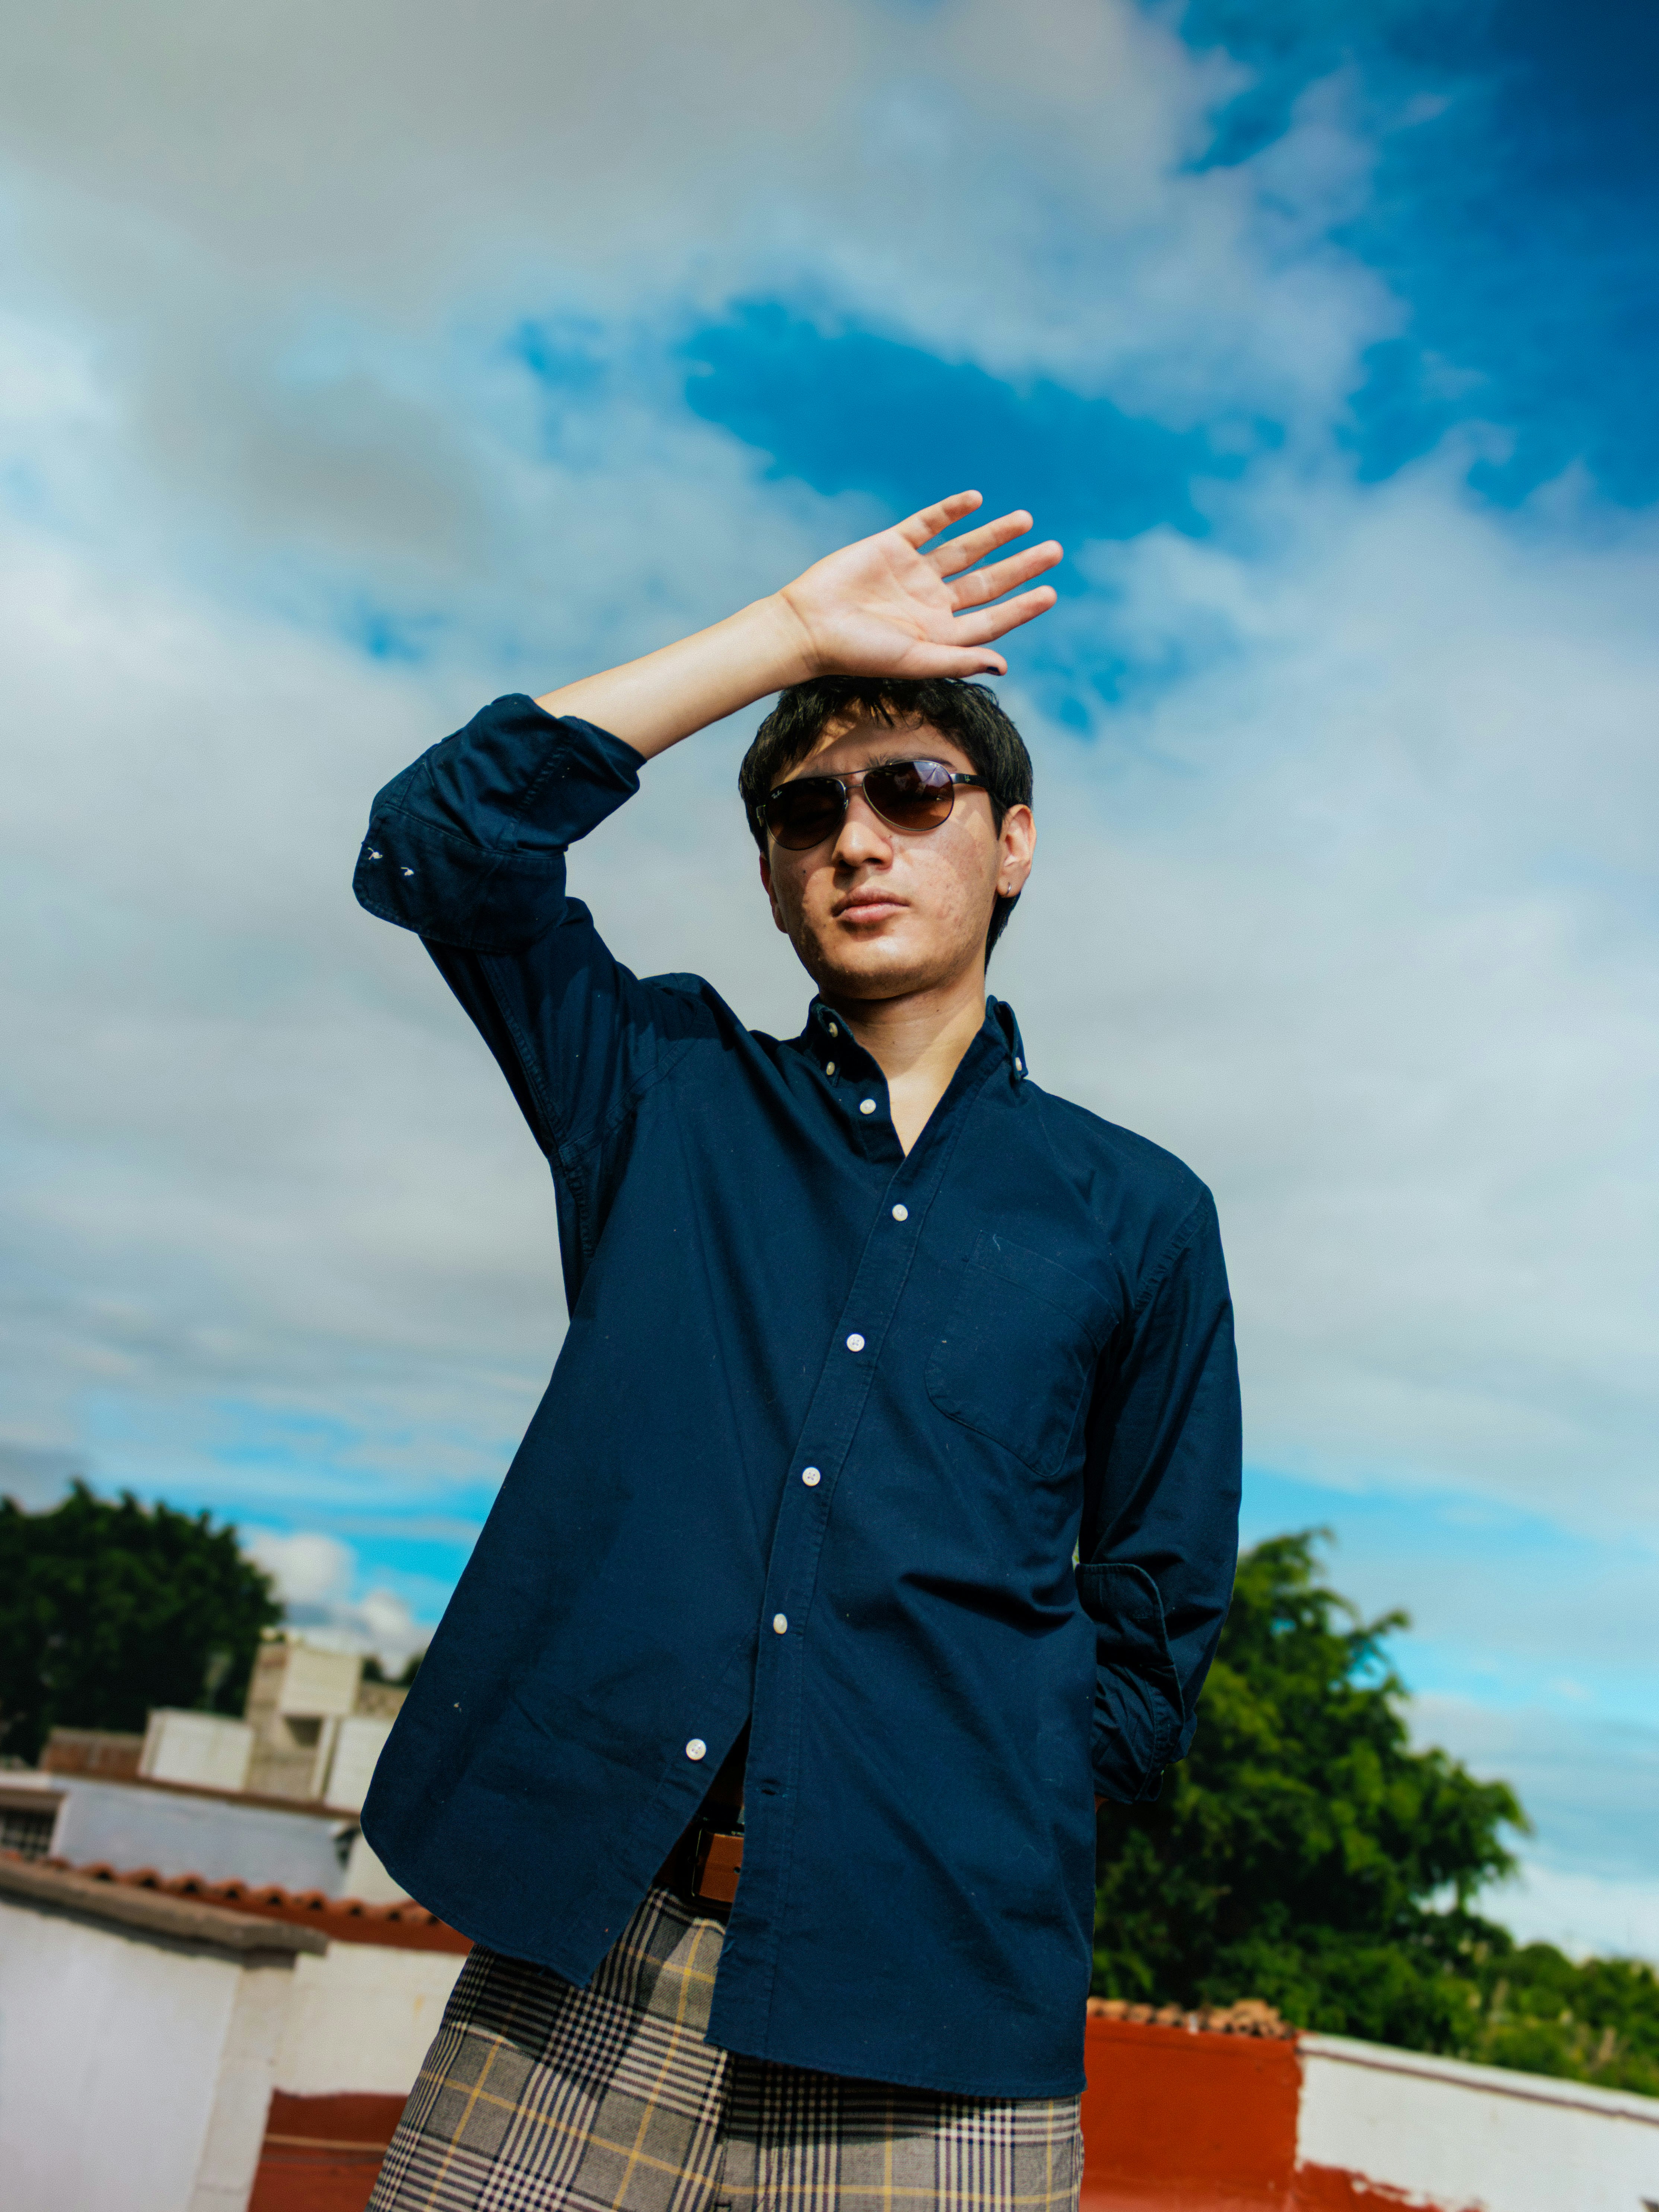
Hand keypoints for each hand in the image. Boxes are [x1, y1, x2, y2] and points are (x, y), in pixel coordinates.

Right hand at [775, 491, 1061, 681]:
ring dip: (995, 535)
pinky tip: (975, 500)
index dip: (1021, 607)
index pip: (991, 618)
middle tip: (1055, 551)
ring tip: (1026, 520)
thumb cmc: (858, 653)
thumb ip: (958, 659)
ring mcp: (913, 572)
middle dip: (1020, 566)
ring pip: (964, 549)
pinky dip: (951, 511)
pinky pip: (928, 524)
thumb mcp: (913, 661)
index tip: (1050, 592)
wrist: (808, 626)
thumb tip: (1004, 663)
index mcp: (939, 633)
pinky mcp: (892, 546)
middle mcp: (931, 602)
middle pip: (986, 581)